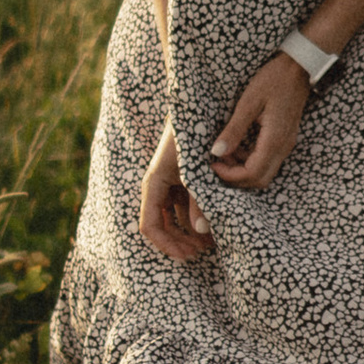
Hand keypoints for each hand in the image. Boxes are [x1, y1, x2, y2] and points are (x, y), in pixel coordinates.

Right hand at [138, 120, 213, 261]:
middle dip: (180, 241)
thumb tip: (200, 231)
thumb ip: (199, 200)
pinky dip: (197, 217)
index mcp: (154, 183)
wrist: (198, 107)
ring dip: (190, 232)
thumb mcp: (197, 170)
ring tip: (210, 243)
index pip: (150, 226)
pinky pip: (184, 205)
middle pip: (161, 225)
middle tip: (201, 253)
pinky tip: (214, 225)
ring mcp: (170, 182)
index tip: (186, 257)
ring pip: (174, 217)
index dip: (166, 245)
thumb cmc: (195, 135)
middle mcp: (158, 185)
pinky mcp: (182, 178)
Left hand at [210, 53, 308, 192]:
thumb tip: (216, 152)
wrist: (299, 67)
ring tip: (224, 153)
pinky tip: (237, 146)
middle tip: (217, 162)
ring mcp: (286, 144)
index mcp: (274, 140)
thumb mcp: (248, 102)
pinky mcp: (284, 139)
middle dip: (236, 177)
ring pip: (264, 172)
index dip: (230, 175)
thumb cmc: (274, 80)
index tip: (213, 163)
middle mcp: (283, 147)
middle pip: (260, 179)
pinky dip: (250, 160)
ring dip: (242, 169)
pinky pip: (267, 160)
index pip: (252, 173)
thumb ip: (234, 130)